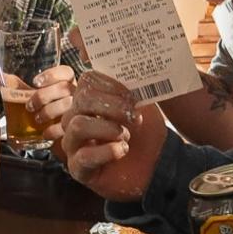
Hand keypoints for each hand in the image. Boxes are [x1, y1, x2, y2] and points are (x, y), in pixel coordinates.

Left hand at [27, 64, 75, 146]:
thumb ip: (18, 88)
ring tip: (37, 119)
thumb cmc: (50, 115)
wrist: (64, 141)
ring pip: (67, 104)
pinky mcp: (79, 127)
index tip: (35, 82)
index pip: (65, 71)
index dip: (51, 74)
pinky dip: (53, 130)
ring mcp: (79, 110)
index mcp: (67, 84)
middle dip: (43, 96)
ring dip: (48, 112)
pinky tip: (45, 133)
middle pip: (64, 87)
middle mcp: (76, 95)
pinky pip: (68, 125)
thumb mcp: (35, 99)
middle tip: (29, 106)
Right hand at [60, 71, 165, 201]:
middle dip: (111, 106)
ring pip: (77, 125)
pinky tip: (123, 149)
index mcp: (90, 101)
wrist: (158, 165)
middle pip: (81, 100)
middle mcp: (77, 119)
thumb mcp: (140, 104)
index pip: (86, 82)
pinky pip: (83, 156)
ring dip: (107, 128)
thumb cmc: (146, 133)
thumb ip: (128, 85)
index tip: (133, 97)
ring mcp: (74, 144)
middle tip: (133, 117)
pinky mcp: (78, 169)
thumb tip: (122, 64)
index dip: (110, 86)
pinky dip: (107, 151)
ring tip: (126, 136)